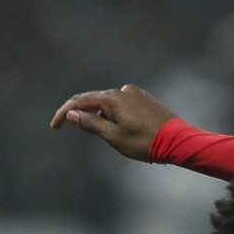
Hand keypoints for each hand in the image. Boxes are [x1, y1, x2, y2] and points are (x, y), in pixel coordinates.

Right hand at [49, 85, 176, 161]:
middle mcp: (123, 90)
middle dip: (82, 114)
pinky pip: (123, 104)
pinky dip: (115, 114)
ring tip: (110, 136)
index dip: (65, 113)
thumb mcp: (114, 137)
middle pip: (94, 100)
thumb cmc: (145, 142)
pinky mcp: (145, 99)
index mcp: (113, 98)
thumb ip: (91, 124)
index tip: (55, 126)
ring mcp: (136, 93)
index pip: (80, 101)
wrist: (178, 141)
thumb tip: (72, 115)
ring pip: (110, 103)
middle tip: (71, 128)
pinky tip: (122, 129)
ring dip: (102, 116)